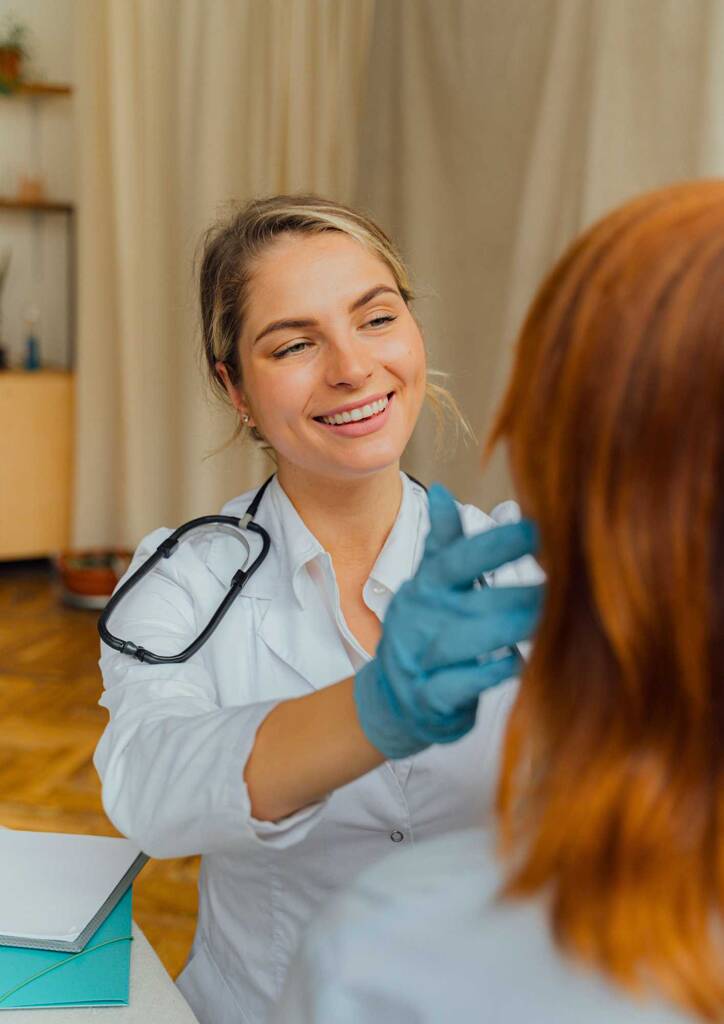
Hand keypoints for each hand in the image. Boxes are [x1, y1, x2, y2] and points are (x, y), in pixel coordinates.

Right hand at [354, 484, 542, 758]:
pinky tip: (518, 662)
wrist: (393, 701)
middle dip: (520, 594)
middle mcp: (419, 621)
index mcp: (424, 589)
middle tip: (565, 585)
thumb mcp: (428, 586)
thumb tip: (442, 491)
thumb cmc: (425, 634)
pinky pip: (460, 684)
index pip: (455, 560)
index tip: (535, 530)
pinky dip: (489, 673)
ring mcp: (419, 661)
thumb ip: (442, 542)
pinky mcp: (429, 699)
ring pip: (466, 641)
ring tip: (549, 621)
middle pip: (471, 601)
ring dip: (510, 629)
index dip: (494, 544)